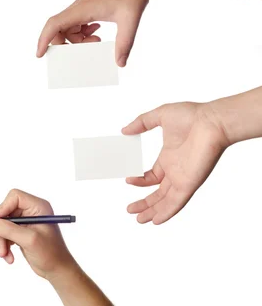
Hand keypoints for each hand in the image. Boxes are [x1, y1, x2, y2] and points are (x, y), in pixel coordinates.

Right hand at [0, 189, 72, 279]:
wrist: (58, 270)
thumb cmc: (51, 254)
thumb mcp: (29, 240)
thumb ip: (9, 229)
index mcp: (38, 207)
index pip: (14, 197)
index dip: (2, 208)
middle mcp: (31, 211)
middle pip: (6, 211)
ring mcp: (26, 222)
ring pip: (3, 224)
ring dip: (1, 240)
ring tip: (4, 254)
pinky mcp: (21, 232)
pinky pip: (5, 234)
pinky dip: (4, 245)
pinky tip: (9, 257)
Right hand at [36, 0, 154, 65]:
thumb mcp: (130, 22)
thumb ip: (124, 44)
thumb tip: (120, 63)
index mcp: (82, 9)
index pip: (54, 24)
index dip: (44, 39)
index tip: (40, 54)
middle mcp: (77, 7)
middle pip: (59, 29)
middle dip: (66, 44)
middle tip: (85, 50)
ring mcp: (81, 6)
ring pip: (68, 27)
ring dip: (77, 39)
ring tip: (97, 40)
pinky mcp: (87, 7)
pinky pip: (75, 23)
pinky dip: (82, 32)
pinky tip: (97, 31)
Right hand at [123, 102, 229, 224]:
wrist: (212, 121)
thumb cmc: (192, 116)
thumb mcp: (159, 116)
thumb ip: (141, 123)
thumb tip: (125, 130)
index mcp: (169, 157)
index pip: (153, 176)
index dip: (140, 181)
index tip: (128, 179)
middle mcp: (176, 170)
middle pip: (158, 193)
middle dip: (145, 202)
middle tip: (131, 209)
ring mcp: (182, 178)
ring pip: (165, 201)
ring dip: (152, 210)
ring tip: (138, 219)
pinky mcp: (189, 183)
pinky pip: (176, 203)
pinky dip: (166, 212)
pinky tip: (156, 220)